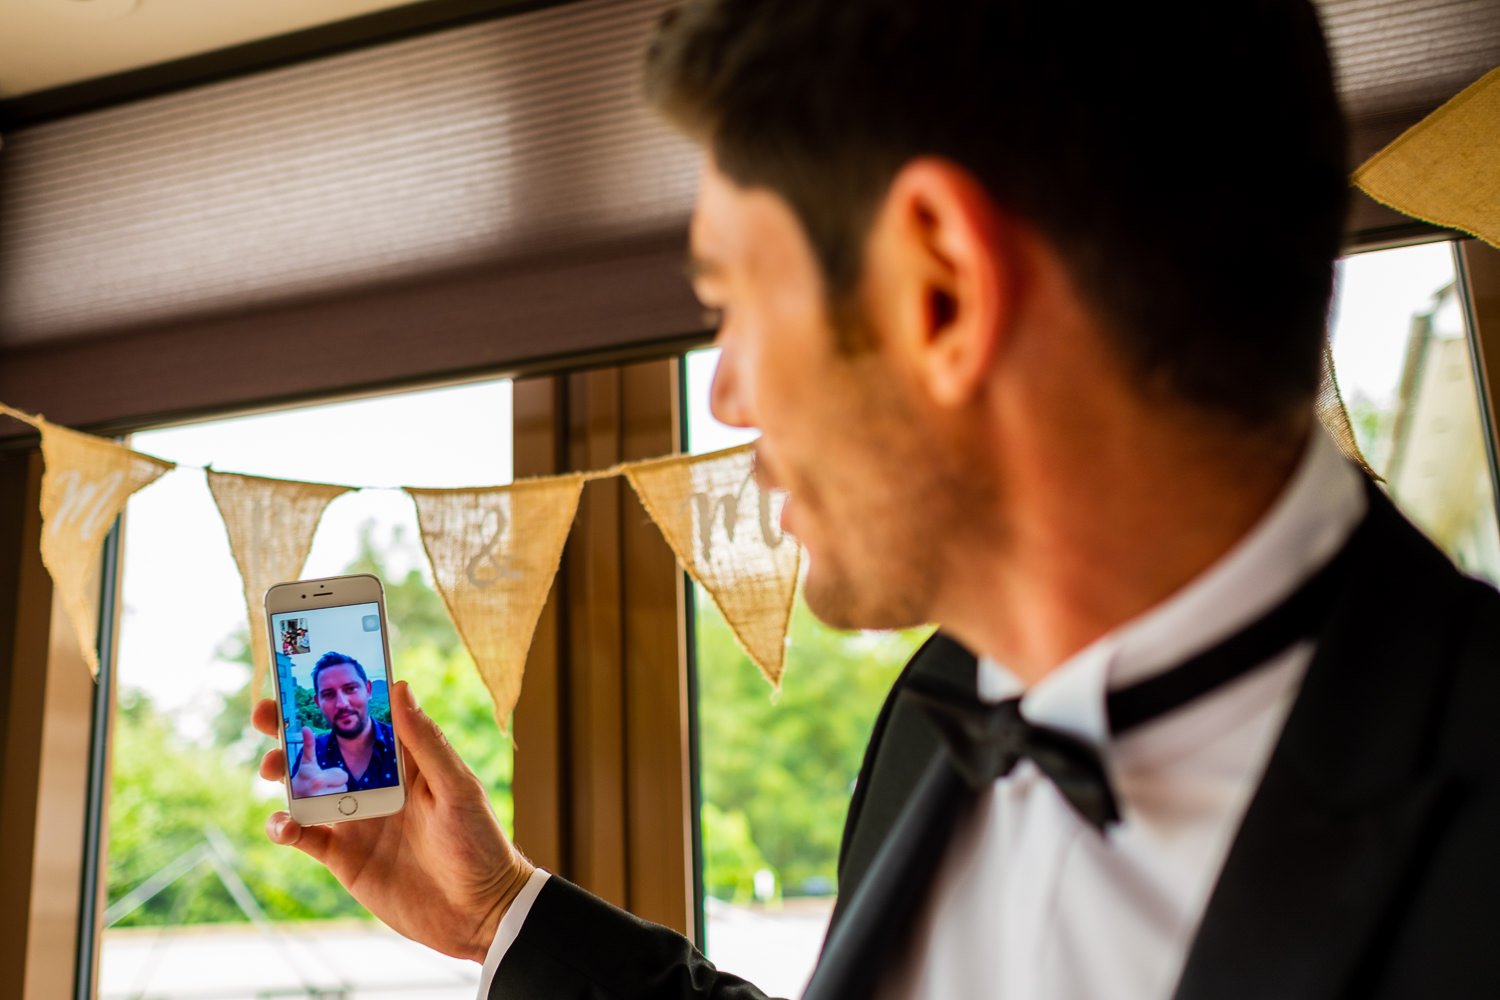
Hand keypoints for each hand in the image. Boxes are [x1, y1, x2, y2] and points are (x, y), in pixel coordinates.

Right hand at [255, 681, 533, 961]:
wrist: (478, 913)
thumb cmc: (480, 843)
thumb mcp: (456, 788)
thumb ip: (425, 743)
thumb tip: (400, 687)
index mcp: (405, 762)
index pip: (365, 720)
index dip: (335, 698)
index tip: (303, 673)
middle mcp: (376, 785)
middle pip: (326, 749)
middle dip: (291, 728)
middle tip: (264, 712)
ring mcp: (357, 820)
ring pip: (307, 788)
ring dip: (283, 772)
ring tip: (272, 767)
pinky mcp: (344, 857)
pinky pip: (305, 836)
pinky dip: (286, 828)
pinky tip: (282, 823)